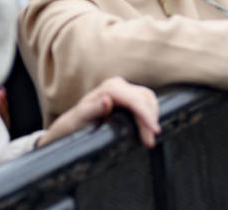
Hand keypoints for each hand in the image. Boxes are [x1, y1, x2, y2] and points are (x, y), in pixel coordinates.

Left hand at [38, 77, 160, 147]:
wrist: (74, 124)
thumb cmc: (78, 122)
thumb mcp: (82, 118)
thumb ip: (95, 109)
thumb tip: (107, 101)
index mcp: (109, 88)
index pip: (134, 99)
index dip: (145, 115)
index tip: (153, 131)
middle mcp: (117, 85)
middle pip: (144, 99)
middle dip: (150, 120)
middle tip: (150, 142)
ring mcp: (124, 89)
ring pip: (147, 99)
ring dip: (152, 117)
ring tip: (149, 138)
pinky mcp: (128, 97)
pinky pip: (145, 102)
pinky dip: (149, 115)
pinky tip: (148, 128)